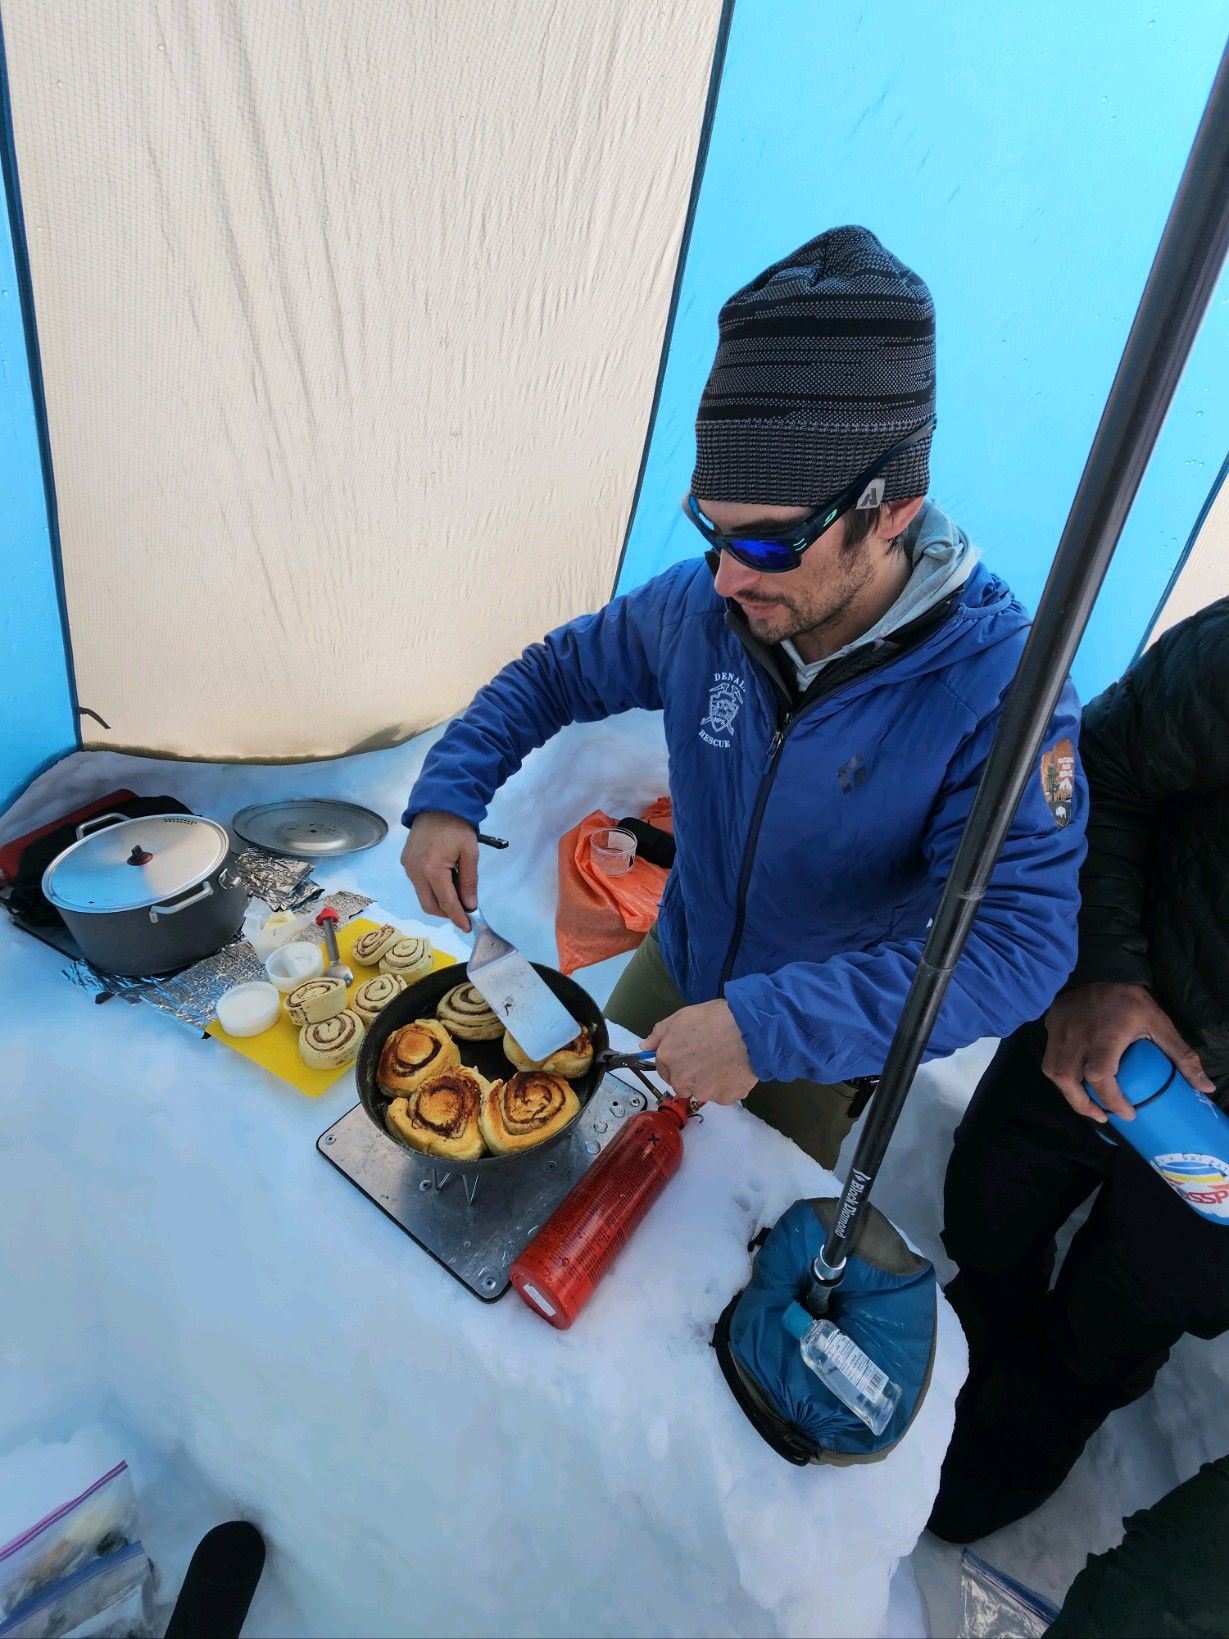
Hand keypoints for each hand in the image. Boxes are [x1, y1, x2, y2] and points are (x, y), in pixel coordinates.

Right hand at [401, 811, 478, 931]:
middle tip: (463, 910)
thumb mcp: (470, 853)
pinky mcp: (405, 862)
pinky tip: (444, 878)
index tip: (467, 927)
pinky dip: (431, 888)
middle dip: (447, 913)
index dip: (458, 918)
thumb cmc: (457, 827)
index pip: (446, 903)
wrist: (436, 804)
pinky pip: (418, 884)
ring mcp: (408, 867)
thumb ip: (469, 881)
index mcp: (432, 870)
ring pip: (423, 896)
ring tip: (456, 890)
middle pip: (430, 906)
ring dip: (439, 900)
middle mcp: (415, 872)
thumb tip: (470, 906)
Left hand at [642, 1000, 757, 1105]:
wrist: (750, 1030)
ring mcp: (703, 1092)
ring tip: (724, 1061)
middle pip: (681, 1083)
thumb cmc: (715, 1018)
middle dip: (691, 1073)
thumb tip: (644, 1046)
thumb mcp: (682, 1016)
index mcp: (668, 1059)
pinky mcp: (725, 1099)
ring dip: (709, 1081)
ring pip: (702, 1090)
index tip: (689, 1052)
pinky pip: (723, 1094)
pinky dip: (727, 1085)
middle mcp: (681, 1080)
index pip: (664, 1069)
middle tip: (708, 1056)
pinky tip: (735, 1068)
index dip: (676, 1060)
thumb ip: (660, 1033)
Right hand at [1043, 982, 1214, 1123]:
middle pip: (1069, 1080)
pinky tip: (1073, 1082)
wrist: (1099, 968)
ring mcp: (1060, 1032)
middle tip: (1104, 1116)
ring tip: (1087, 1105)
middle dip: (1084, 1105)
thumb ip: (1181, 1055)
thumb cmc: (1130, 1000)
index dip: (1111, 1100)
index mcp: (1106, 1035)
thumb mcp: (1159, 1024)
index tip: (1127, 1112)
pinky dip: (1059, 1077)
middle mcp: (1078, 1036)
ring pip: (1054, 1073)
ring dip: (1069, 1094)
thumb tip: (1206, 1086)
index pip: (1100, 1075)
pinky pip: (1049, 1060)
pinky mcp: (1051, 1028)